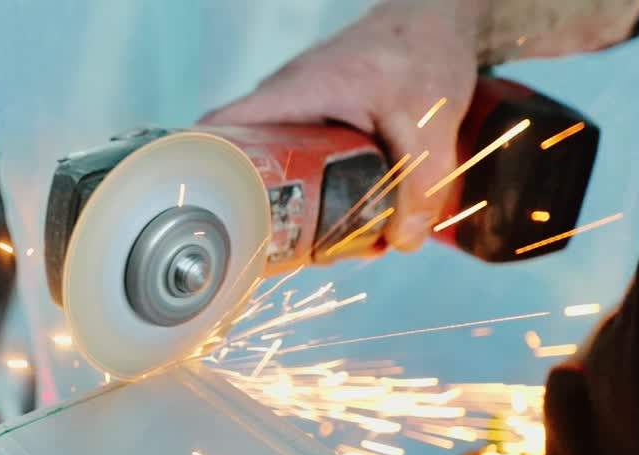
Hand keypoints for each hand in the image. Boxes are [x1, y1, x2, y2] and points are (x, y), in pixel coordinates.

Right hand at [202, 0, 480, 251]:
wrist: (436, 24)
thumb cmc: (423, 49)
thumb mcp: (430, 118)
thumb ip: (423, 182)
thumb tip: (404, 239)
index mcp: (297, 92)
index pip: (222, 128)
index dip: (203, 169)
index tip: (207, 211)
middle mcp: (286, 100)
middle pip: (246, 160)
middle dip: (260, 209)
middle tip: (283, 246)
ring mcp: (299, 111)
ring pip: (277, 165)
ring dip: (293, 205)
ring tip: (320, 243)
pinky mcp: (317, 121)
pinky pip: (300, 160)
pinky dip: (314, 191)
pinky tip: (342, 219)